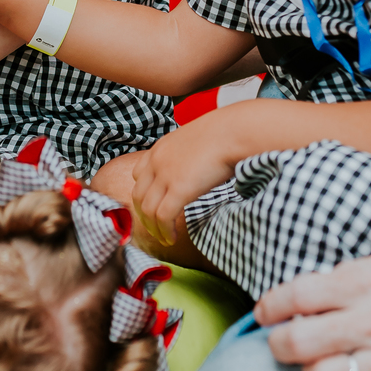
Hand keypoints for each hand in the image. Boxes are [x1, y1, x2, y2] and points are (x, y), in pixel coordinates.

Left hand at [129, 113, 237, 246]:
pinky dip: (165, 231)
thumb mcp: (194, 141)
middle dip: (143, 216)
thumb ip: (185, 156)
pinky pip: (163, 217)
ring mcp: (165, 176)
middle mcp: (157, 162)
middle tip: (154, 229)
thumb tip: (193, 171)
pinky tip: (172, 238)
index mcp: (159, 148)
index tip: (151, 207)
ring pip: (148, 210)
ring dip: (154, 228)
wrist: (232, 132)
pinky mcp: (178, 189)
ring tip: (164, 238)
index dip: (143, 194)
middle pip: (138, 196)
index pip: (138, 175)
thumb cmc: (223, 134)